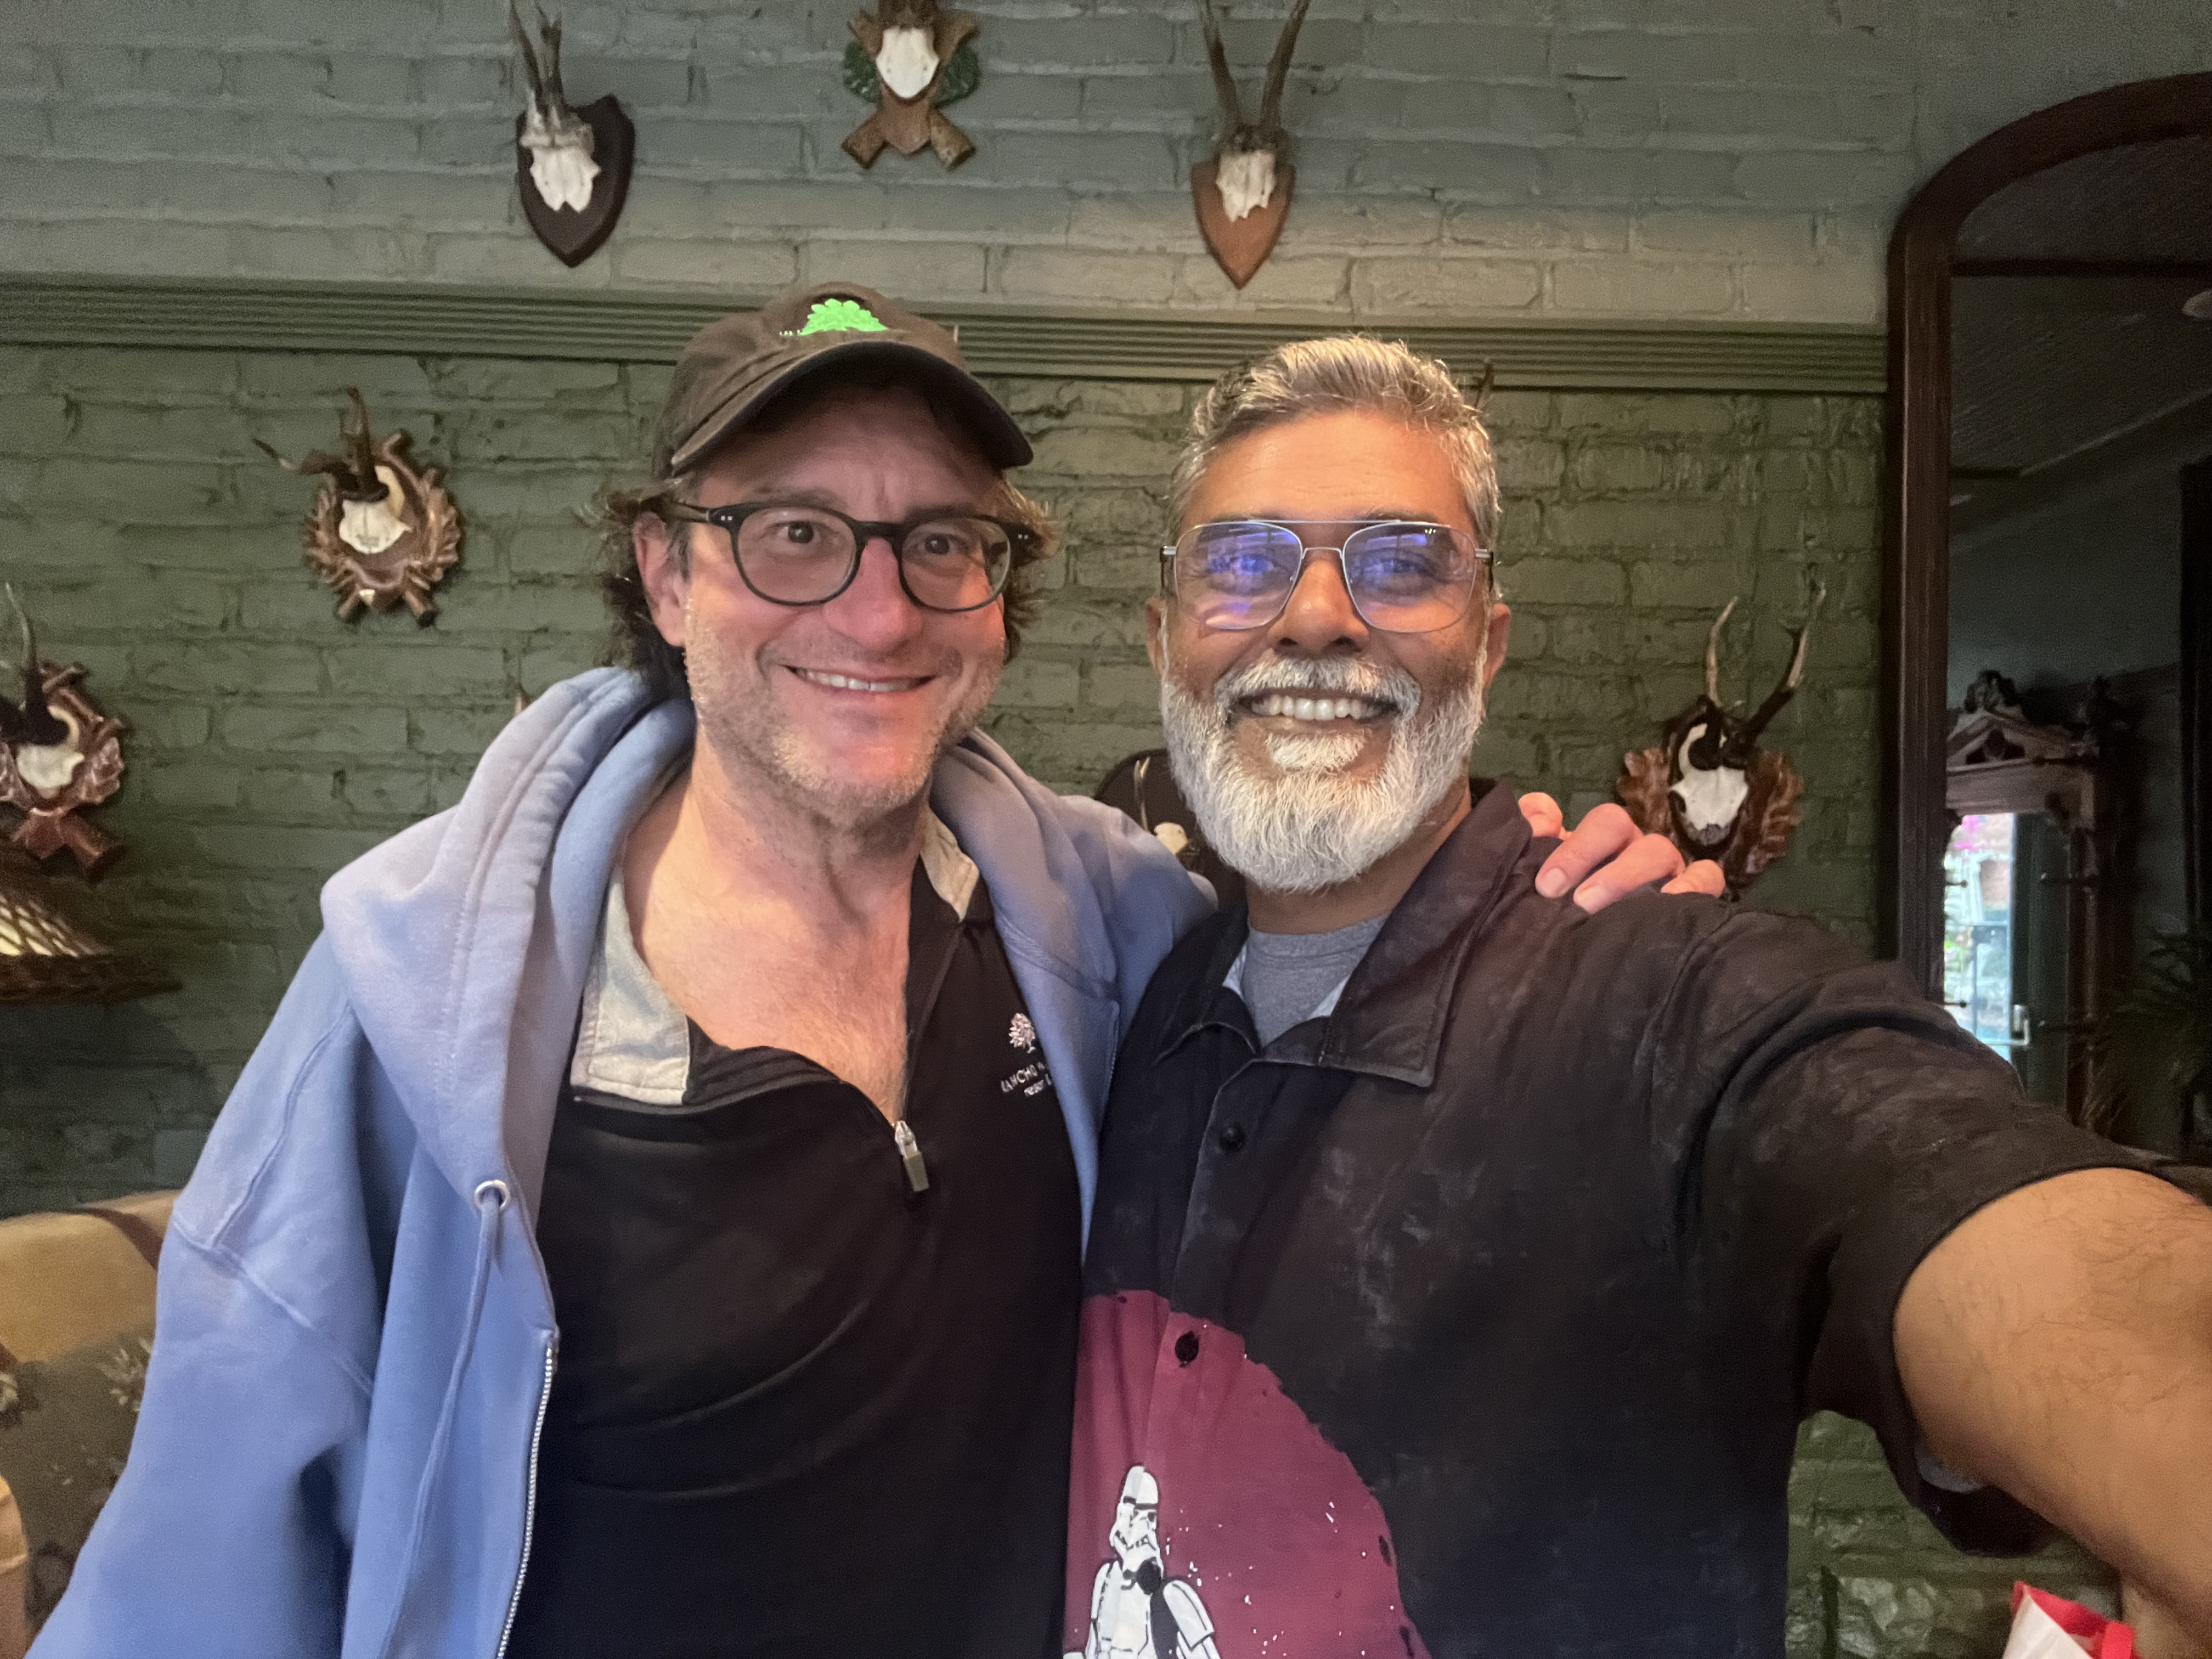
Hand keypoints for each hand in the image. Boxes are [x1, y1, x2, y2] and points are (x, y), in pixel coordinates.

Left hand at [1516, 794, 1725, 912]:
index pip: (1588, 818)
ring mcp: (1664, 869)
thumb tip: (1541, 817)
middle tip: (1574, 900)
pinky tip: (1670, 902)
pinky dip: (1693, 884)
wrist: (1585, 968)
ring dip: (1628, 875)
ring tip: (1601, 908)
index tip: (1547, 886)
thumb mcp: (1537, 880)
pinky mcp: (1693, 896)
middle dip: (1589, 857)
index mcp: (1596, 840)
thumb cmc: (1565, 914)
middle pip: (1618, 826)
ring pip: (1658, 850)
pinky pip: (1706, 877)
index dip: (1571, 846)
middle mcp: (1629, 847)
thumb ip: (1529, 842)